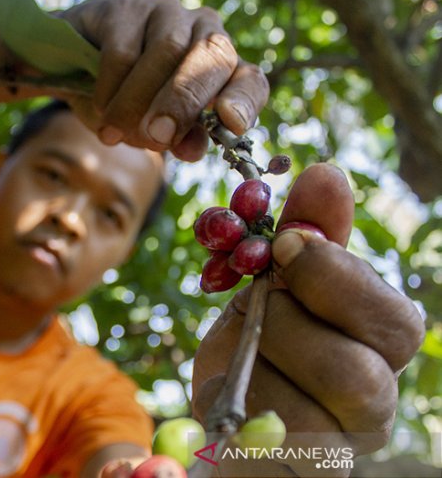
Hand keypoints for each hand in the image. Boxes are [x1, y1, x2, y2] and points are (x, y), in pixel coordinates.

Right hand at [60, 0, 268, 160]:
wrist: (71, 73)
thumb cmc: (124, 102)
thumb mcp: (152, 130)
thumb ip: (177, 139)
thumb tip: (193, 150)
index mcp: (219, 67)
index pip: (248, 80)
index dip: (244, 100)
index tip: (232, 123)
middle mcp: (202, 31)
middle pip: (212, 55)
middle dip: (184, 101)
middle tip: (158, 136)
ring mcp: (165, 14)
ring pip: (167, 50)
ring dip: (137, 100)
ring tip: (113, 133)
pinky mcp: (124, 11)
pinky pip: (123, 51)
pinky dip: (110, 88)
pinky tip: (99, 107)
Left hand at [191, 164, 424, 475]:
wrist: (227, 405)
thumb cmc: (260, 337)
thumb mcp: (276, 280)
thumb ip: (306, 235)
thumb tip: (327, 173)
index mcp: (381, 345)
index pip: (392, 320)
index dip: (335, 279)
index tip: (283, 246)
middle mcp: (375, 402)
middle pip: (356, 376)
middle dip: (285, 328)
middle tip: (255, 303)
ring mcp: (339, 448)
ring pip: (305, 417)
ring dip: (252, 369)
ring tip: (239, 350)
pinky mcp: (300, 473)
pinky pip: (263, 450)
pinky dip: (233, 407)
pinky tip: (230, 389)